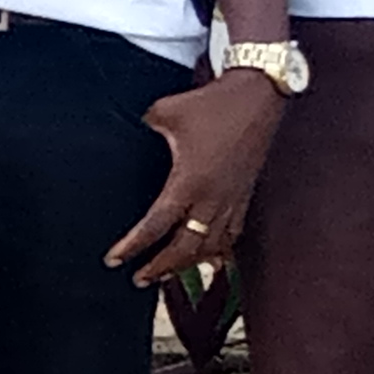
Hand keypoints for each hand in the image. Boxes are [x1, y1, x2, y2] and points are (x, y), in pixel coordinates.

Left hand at [108, 70, 285, 286]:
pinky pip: (232, 234)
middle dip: (160, 267)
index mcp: (189, 182)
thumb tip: (126, 131)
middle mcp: (214, 198)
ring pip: (211, 246)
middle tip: (138, 279)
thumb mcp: (164, 113)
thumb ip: (142, 127)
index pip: (156, 225)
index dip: (133, 246)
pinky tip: (207, 259)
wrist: (259, 94)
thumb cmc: (211, 103)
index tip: (113, 261)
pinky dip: (217, 251)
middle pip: (185, 248)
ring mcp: (234, 199)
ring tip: (165, 275)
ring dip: (187, 264)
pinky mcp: (247, 195)